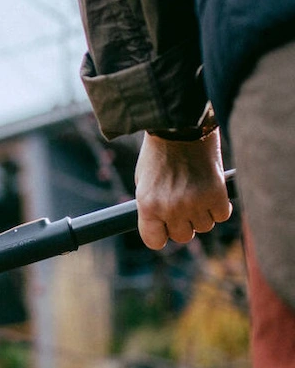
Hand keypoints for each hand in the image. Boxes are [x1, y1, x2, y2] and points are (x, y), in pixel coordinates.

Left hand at [134, 130, 231, 249]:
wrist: (180, 126)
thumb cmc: (159, 153)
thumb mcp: (144, 182)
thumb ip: (152, 207)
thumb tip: (161, 227)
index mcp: (148, 205)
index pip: (155, 241)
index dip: (161, 234)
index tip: (165, 226)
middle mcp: (170, 207)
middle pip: (182, 236)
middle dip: (183, 223)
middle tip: (183, 204)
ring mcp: (194, 202)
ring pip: (204, 227)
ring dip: (202, 213)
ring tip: (195, 191)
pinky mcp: (216, 194)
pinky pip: (222, 215)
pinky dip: (219, 206)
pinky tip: (211, 190)